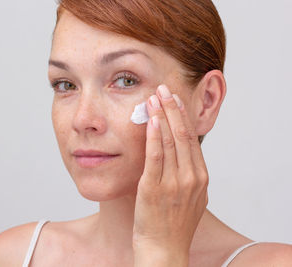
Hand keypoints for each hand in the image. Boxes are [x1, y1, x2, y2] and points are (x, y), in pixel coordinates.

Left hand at [132, 84, 208, 264]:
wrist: (164, 250)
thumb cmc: (173, 225)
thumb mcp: (190, 197)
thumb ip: (188, 175)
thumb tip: (180, 154)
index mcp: (200, 177)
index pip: (192, 138)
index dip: (182, 116)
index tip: (175, 99)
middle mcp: (191, 177)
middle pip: (182, 134)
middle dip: (172, 108)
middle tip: (164, 88)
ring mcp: (174, 183)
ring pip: (169, 141)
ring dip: (161, 116)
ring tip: (153, 97)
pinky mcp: (154, 188)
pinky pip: (155, 156)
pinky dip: (152, 136)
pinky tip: (148, 120)